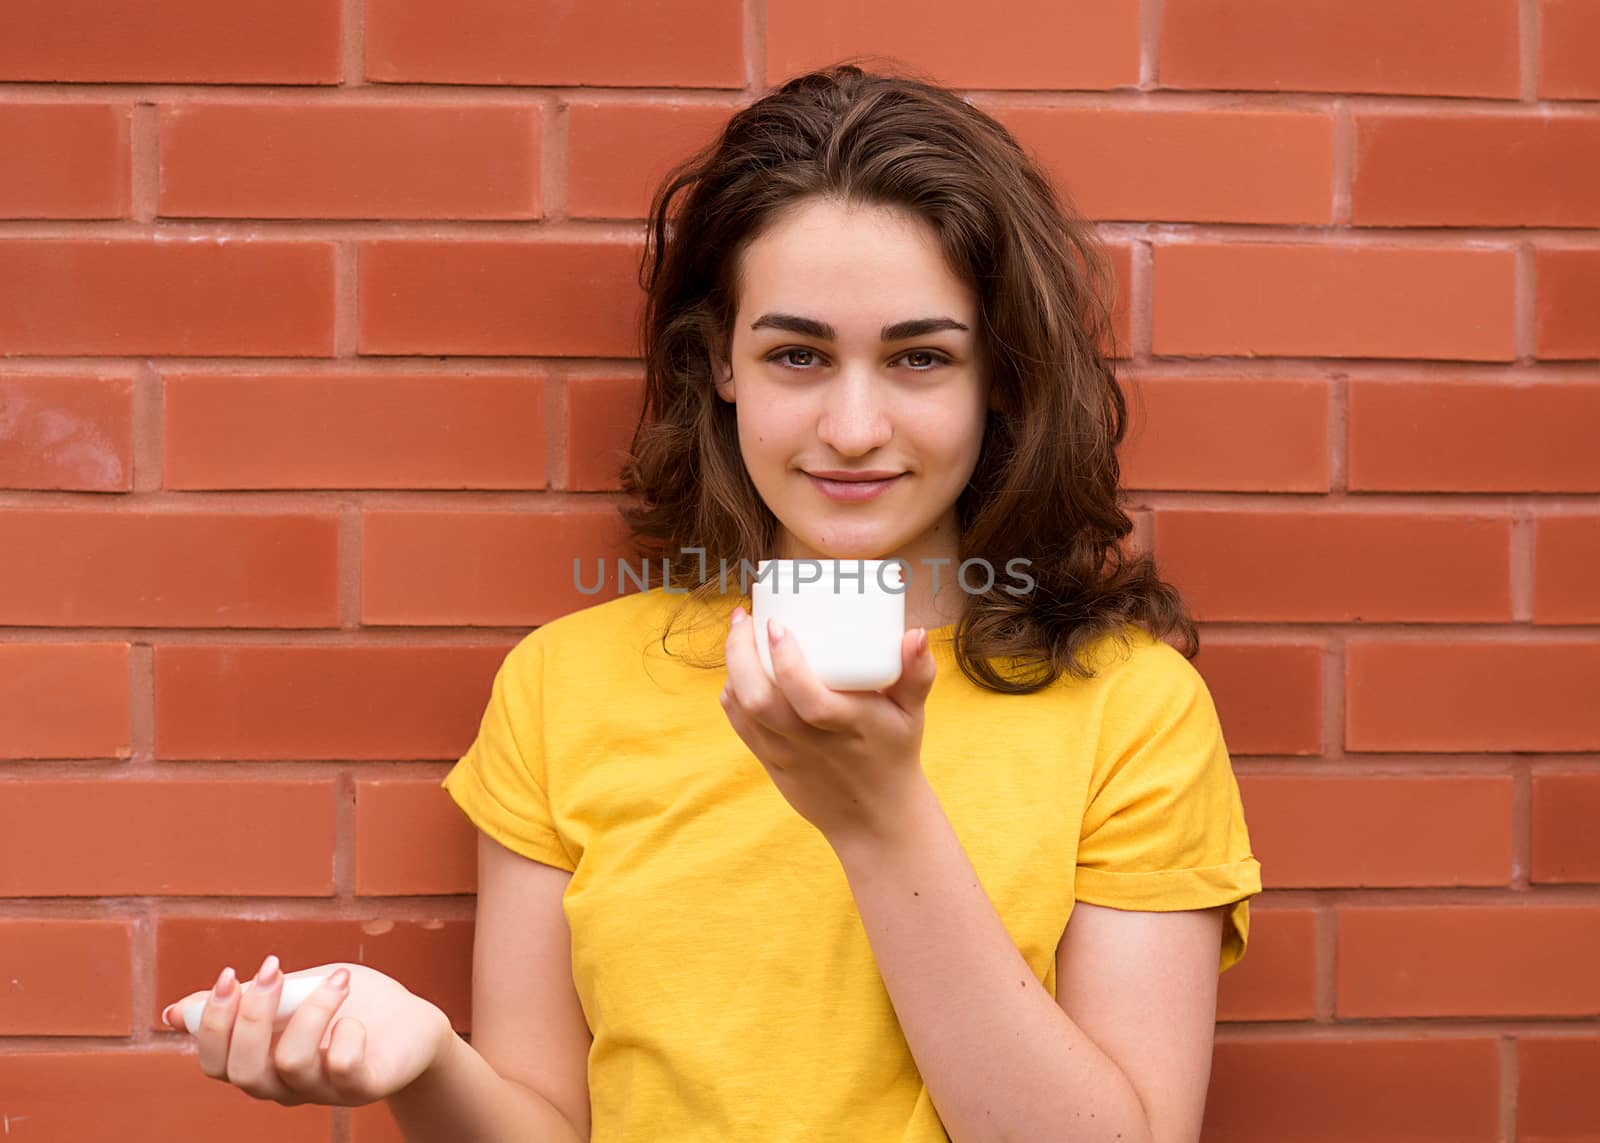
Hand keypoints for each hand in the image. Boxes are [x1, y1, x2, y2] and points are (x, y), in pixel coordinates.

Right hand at [160, 955, 454, 1107]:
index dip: (212, 1024)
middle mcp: (284, 1086)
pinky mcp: (362, 1088)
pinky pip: (340, 1066)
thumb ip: (247, 1000)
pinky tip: (355, 1018)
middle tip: (274, 967)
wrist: (413, 1023)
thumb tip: (174, 1013)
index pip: (214, 1064)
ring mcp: (323, 1092)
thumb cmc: (349, 1004)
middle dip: (250, 1015)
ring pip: (289, 1062)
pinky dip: (345, 1032)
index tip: (230, 973)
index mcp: (261, 1064)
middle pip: (241, 1071)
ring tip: (338, 979)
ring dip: (310, 1010)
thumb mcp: (295, 994)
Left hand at [719, 607, 937, 846]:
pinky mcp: (769, 761)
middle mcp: (808, 741)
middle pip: (759, 700)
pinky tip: (738, 667)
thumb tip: (917, 632)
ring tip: (739, 632)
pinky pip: (739, 723)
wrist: (872, 817)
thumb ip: (918, 673)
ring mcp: (783, 753)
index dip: (786, 662)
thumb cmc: (893, 754)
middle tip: (744, 617)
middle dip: (740, 654)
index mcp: (846, 726)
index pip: (808, 697)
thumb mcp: (913, 715)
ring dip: (732, 667)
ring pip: (742, 709)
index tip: (777, 625)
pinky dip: (732, 691)